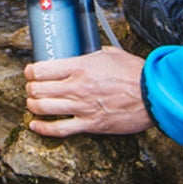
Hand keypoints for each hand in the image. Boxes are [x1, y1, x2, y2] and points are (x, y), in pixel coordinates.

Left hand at [25, 47, 149, 136]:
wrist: (152, 94)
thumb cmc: (135, 73)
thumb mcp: (111, 54)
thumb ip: (93, 55)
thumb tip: (85, 54)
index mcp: (80, 66)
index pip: (42, 69)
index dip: (30, 71)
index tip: (30, 72)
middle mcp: (76, 87)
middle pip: (38, 89)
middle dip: (30, 89)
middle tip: (31, 88)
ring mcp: (81, 107)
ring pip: (43, 108)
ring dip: (32, 106)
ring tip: (32, 104)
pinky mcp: (89, 124)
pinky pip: (59, 129)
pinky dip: (43, 129)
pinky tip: (35, 125)